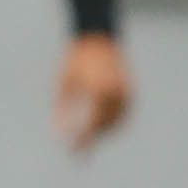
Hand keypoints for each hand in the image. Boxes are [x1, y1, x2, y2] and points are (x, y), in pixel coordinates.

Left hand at [55, 32, 130, 151]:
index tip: (72, 149)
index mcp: (98, 89)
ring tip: (89, 140)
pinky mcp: (130, 89)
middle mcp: (115, 91)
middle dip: (93, 139)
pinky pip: (124, 113)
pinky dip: (115, 123)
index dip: (83, 138)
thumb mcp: (63, 82)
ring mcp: (126, 90)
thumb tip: (56, 130)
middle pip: (106, 125)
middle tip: (78, 148)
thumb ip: (61, 107)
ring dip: (105, 133)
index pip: (91, 122)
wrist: (97, 38)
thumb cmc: (75, 59)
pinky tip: (102, 129)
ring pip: (118, 121)